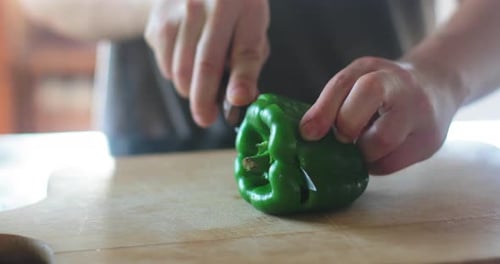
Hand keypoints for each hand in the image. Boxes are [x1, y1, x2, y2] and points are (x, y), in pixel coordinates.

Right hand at [145, 0, 269, 126]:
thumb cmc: (230, 9)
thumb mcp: (250, 24)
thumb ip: (250, 60)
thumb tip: (240, 98)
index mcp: (239, 5)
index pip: (244, 50)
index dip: (241, 80)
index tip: (237, 102)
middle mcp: (205, 5)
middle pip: (204, 64)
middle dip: (205, 99)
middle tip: (206, 118)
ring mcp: (176, 12)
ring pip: (180, 70)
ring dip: (190, 89)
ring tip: (201, 86)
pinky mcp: (157, 22)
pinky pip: (165, 64)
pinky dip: (176, 75)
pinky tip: (186, 62)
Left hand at [299, 57, 463, 174]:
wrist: (438, 85)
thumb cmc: (385, 86)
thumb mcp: (358, 80)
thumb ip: (333, 101)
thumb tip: (308, 134)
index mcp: (374, 69)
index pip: (344, 85)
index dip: (323, 111)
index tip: (308, 133)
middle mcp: (401, 87)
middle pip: (367, 106)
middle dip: (347, 129)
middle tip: (344, 136)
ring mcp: (421, 114)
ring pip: (382, 142)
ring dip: (362, 151)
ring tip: (363, 144)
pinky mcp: (430, 141)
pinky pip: (392, 163)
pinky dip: (376, 163)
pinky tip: (378, 152)